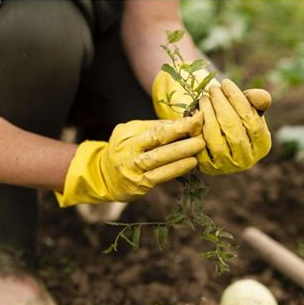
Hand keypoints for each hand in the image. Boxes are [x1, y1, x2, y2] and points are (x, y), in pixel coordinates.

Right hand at [55, 112, 204, 206]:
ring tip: (199, 147)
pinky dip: (177, 169)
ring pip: (159, 161)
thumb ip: (153, 127)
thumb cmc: (123, 150)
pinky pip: (161, 177)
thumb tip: (182, 122)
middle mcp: (129, 153)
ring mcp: (133, 171)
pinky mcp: (140, 186)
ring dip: (182, 154)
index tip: (196, 118)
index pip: (155, 129)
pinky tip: (190, 164)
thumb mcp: (130, 133)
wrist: (103, 176)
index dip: (177, 125)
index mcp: (127, 136)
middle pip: (157, 143)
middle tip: (201, 134)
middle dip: (181, 138)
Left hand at [197, 79, 271, 174]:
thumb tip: (261, 98)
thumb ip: (258, 100)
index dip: (238, 100)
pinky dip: (197, 128)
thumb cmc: (236, 116)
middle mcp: (246, 160)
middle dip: (221, 104)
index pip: (252, 121)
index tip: (226, 83)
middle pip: (233, 129)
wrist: (217, 136)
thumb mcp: (249, 107)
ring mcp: (226, 166)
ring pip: (216, 138)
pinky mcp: (207, 168)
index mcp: (262, 145)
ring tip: (204, 98)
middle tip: (213, 88)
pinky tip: (196, 112)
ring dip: (208, 114)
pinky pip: (200, 146)